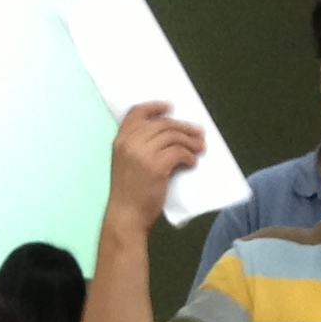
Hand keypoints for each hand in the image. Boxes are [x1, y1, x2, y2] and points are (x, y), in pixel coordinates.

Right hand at [103, 102, 206, 229]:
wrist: (126, 215)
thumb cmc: (128, 192)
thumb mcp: (125, 162)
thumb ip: (138, 146)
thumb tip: (170, 135)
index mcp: (120, 140)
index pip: (137, 112)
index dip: (155, 107)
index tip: (170, 108)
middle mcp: (130, 143)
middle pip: (163, 124)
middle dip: (184, 127)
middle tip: (198, 133)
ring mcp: (142, 154)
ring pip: (174, 136)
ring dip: (191, 141)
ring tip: (200, 148)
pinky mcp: (156, 166)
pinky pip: (179, 152)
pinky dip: (189, 156)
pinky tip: (191, 162)